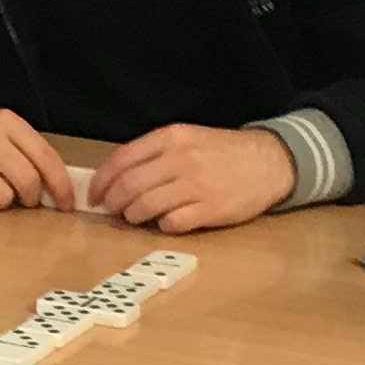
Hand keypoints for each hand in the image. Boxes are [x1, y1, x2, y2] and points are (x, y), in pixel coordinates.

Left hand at [86, 123, 294, 231]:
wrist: (269, 162)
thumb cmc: (223, 152)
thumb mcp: (188, 139)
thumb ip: (155, 153)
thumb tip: (117, 176)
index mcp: (171, 138)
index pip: (121, 160)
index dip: (101, 181)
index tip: (95, 194)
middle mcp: (180, 160)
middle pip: (128, 186)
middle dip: (113, 202)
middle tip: (111, 210)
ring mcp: (195, 186)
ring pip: (144, 207)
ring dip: (133, 216)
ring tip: (135, 217)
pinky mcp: (209, 210)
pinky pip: (171, 224)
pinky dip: (162, 225)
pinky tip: (165, 221)